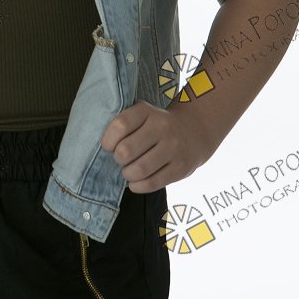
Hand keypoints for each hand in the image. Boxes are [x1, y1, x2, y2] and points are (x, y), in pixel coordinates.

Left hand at [100, 99, 214, 192]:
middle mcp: (162, 127)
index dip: (108, 140)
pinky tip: (135, 182)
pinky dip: (138, 186)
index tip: (108, 146)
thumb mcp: (143, 113)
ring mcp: (173, 148)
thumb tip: (102, 147)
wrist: (195, 130)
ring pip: (138, 170)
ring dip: (127, 174)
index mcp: (147, 111)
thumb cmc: (158, 124)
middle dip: (118, 159)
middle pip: (126, 151)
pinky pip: (152, 183)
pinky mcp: (181, 167)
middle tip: (121, 159)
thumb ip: (124, 123)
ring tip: (128, 171)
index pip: (120, 125)